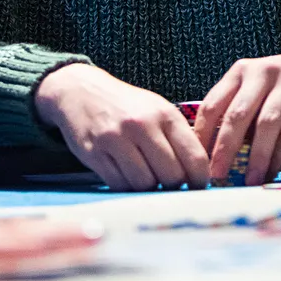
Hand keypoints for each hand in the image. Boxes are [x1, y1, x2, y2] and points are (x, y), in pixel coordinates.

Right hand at [35, 62, 208, 189]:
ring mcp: (116, 139)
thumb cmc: (127, 106)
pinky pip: (119, 185)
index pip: (194, 156)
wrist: (81, 92)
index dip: (200, 179)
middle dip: (173, 187)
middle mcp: (142, 125)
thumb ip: (178, 137)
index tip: (198, 187)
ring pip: (145, 184)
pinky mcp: (95, 153)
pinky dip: (127, 187)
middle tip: (169, 185)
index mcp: (165, 114)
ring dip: (149, 189)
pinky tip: (127, 176)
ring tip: (147, 178)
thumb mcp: (157, 110)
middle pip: (171, 176)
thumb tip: (198, 173)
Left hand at [196, 41, 280, 184]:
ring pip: (266, 125)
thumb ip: (239, 111)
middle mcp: (262, 72)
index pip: (212, 105)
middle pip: (236, 115)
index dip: (202, 136)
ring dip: (256, 157)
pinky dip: (280, 156)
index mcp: (241, 71)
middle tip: (216, 176)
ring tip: (249, 181)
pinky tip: (272, 173)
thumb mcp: (259, 87)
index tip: (196, 162)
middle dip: (224, 149)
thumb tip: (216, 155)